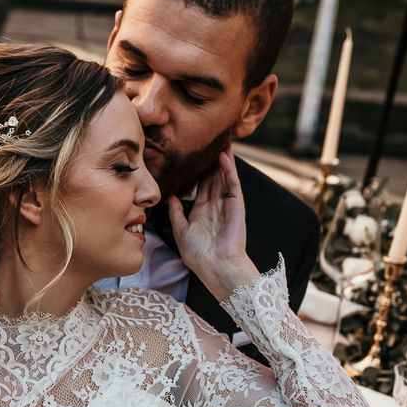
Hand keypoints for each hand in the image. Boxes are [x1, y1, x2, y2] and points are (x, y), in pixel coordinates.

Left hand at [168, 147, 257, 300]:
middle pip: (212, 177)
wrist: (217, 267)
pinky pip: (232, 183)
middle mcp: (214, 205)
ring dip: (222, 159)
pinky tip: (223, 156)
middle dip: (210, 160)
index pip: (199, 186)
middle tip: (206, 140)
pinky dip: (228, 169)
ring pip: (224, 176)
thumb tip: (170, 197)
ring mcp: (227, 204)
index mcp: (201, 212)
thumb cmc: (199, 255)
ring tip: (220, 140)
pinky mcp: (236, 204)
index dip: (197, 172)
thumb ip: (176, 213)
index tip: (191, 156)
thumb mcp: (181, 231)